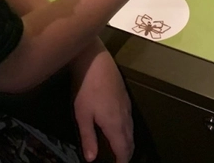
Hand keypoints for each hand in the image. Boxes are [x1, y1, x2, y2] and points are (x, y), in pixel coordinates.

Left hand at [71, 44, 133, 161]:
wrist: (95, 60)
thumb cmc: (86, 88)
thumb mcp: (82, 115)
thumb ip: (88, 138)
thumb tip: (92, 159)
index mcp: (115, 125)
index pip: (124, 149)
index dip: (122, 160)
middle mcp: (125, 116)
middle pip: (130, 140)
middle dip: (127, 153)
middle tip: (120, 160)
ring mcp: (126, 105)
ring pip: (131, 129)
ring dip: (127, 141)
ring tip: (120, 148)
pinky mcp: (124, 95)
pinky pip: (130, 119)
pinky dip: (127, 129)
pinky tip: (119, 127)